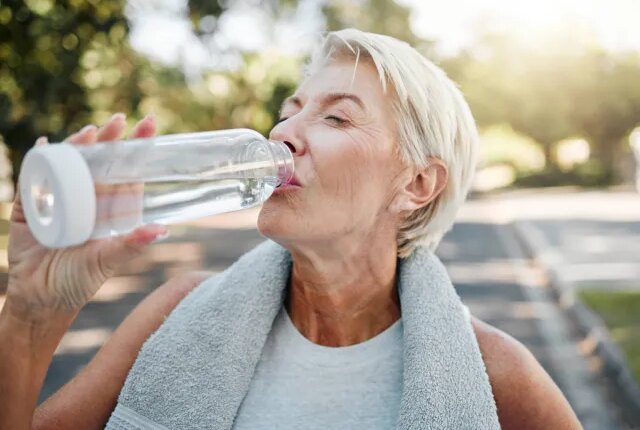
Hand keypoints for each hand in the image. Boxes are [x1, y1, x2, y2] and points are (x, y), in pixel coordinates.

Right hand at [6, 113, 167, 320]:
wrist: (38, 300)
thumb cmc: (77, 282)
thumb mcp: (105, 260)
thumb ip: (131, 244)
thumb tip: (163, 230)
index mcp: (108, 210)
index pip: (126, 174)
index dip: (136, 151)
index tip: (150, 126)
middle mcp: (86, 200)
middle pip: (99, 163)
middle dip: (110, 140)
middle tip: (121, 120)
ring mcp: (58, 200)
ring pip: (69, 164)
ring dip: (77, 146)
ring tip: (89, 132)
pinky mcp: (31, 206)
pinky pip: (33, 178)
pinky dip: (37, 161)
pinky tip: (43, 144)